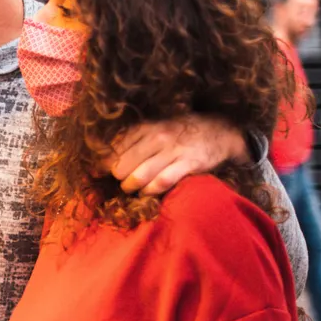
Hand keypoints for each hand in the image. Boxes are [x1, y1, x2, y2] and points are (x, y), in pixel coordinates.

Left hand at [106, 115, 246, 195]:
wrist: (220, 130)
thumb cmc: (182, 131)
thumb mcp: (156, 126)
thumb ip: (134, 139)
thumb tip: (106, 157)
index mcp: (146, 127)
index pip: (115, 149)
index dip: (104, 164)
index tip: (99, 173)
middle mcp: (157, 136)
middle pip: (123, 164)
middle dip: (118, 177)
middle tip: (122, 182)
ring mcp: (173, 150)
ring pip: (140, 175)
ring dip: (131, 187)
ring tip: (131, 189)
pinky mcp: (188, 164)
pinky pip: (161, 182)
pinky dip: (150, 191)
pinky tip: (146, 193)